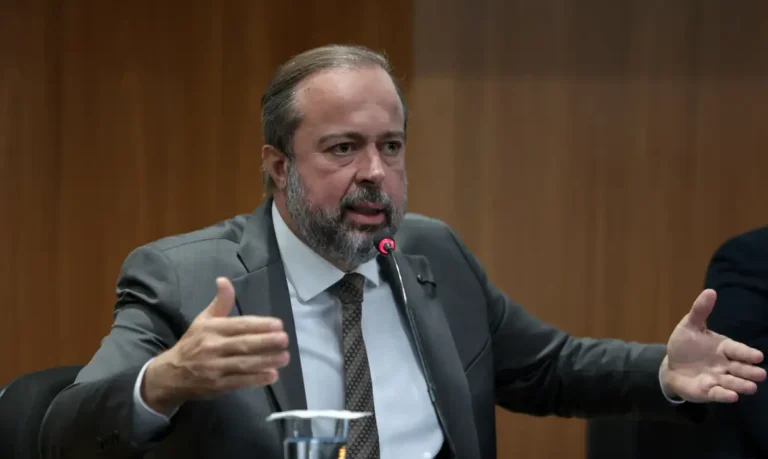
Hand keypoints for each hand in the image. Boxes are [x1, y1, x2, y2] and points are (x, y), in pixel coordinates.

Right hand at [142, 277, 289, 414]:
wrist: (170, 375)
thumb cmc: (192, 343)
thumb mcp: (203, 320)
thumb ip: (220, 302)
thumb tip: (224, 280)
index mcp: (211, 329)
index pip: (239, 325)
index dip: (259, 325)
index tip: (278, 324)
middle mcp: (212, 347)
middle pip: (243, 344)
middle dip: (265, 342)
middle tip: (285, 339)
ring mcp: (214, 368)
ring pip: (243, 364)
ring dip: (266, 361)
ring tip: (284, 357)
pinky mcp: (216, 386)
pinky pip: (239, 382)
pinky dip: (256, 379)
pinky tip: (272, 375)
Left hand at [660, 289, 765, 402]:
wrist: (671, 366)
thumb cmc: (685, 345)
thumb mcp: (690, 326)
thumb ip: (700, 311)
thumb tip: (710, 291)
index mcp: (724, 347)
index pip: (738, 350)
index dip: (747, 353)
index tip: (758, 356)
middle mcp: (725, 364)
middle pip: (741, 368)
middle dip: (750, 371)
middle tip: (760, 374)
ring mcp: (719, 379)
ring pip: (733, 382)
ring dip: (742, 385)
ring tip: (751, 387)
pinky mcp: (709, 391)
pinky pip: (718, 394)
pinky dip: (725, 395)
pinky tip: (733, 396)